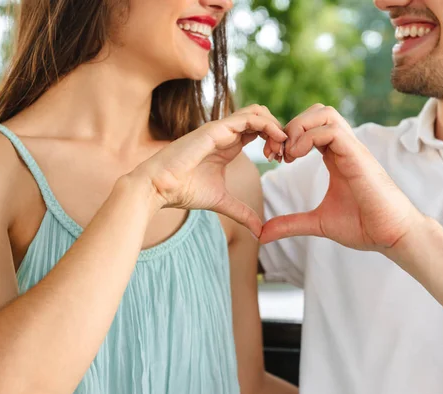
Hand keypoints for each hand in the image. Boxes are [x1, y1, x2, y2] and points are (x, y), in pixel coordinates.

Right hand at [132, 105, 285, 236]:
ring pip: (258, 112)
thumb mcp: (222, 202)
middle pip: (262, 117)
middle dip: (278, 132)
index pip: (258, 130)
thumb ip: (242, 212)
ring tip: (281, 148)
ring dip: (276, 126)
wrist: (159, 188)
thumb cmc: (184, 191)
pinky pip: (249, 117)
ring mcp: (221, 128)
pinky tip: (277, 140)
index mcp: (228, 144)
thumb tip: (259, 231)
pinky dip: (268, 125)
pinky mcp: (216, 129)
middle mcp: (226, 133)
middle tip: (283, 154)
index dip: (274, 141)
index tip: (281, 160)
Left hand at [259, 104, 424, 251]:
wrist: (392, 235)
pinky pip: (331, 130)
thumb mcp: (318, 223)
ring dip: (298, 127)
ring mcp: (352, 149)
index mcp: (336, 157)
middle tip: (278, 154)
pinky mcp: (358, 156)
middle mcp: (344, 148)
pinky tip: (297, 158)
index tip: (275, 159)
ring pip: (324, 113)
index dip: (287, 136)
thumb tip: (263, 234)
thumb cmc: (363, 226)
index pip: (311, 127)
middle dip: (290, 126)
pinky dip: (308, 138)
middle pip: (316, 111)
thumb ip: (290, 224)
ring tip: (288, 155)